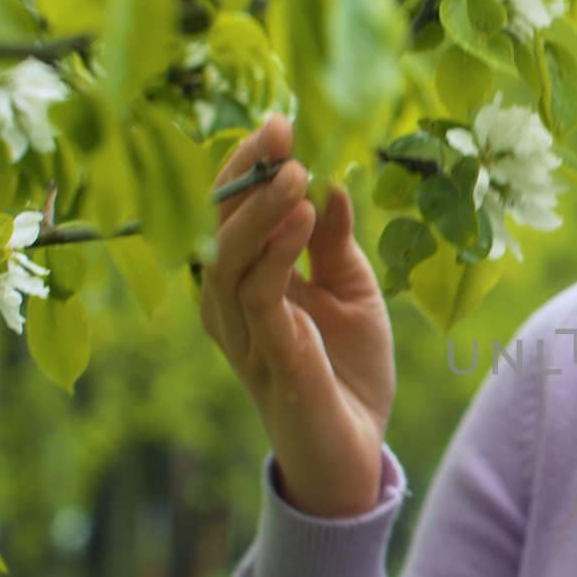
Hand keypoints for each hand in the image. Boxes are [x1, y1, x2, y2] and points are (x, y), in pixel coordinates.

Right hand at [197, 114, 397, 517]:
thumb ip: (336, 244)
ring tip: (295, 170)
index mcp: (248, 282)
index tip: (282, 122)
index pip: (232, 212)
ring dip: (262, 208)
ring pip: (230, 257)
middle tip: (280, 131)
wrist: (357, 454)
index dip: (250, 166)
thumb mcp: (353, 294)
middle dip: (246, 172)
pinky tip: (304, 216)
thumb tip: (332, 184)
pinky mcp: (268, 359)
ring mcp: (243, 333)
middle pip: (218, 225)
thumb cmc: (347, 375)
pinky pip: (259, 296)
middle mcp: (231, 304)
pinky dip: (277, 253)